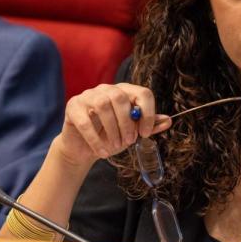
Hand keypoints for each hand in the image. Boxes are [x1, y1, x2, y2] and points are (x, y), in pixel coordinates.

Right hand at [56, 83, 171, 169]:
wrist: (83, 149)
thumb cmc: (110, 137)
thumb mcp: (132, 133)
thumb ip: (148, 126)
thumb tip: (168, 120)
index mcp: (124, 92)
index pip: (142, 92)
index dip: (148, 113)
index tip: (146, 133)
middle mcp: (105, 89)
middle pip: (120, 97)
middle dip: (127, 122)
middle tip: (130, 141)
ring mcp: (87, 96)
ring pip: (103, 106)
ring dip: (112, 130)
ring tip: (116, 146)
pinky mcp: (73, 107)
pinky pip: (85, 122)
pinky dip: (96, 140)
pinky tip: (103, 152)